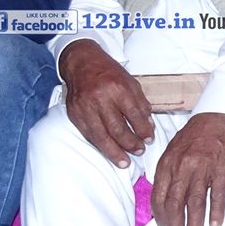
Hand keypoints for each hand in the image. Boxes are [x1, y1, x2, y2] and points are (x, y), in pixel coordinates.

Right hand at [59, 38, 154, 168]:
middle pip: (117, 128)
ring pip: (101, 136)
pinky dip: (99, 145)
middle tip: (139, 151)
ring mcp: (85, 108)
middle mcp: (101, 99)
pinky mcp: (74, 115)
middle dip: (130, 144)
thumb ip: (140, 103)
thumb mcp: (131, 82)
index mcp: (119, 88)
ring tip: (124, 162)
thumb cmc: (109, 73)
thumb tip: (148, 125)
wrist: (81, 64)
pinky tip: (108, 152)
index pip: (134, 114)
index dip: (143, 130)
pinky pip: (89, 135)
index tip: (149, 139)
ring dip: (114, 152)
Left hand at [150, 112, 224, 225]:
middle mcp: (182, 168)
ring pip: (195, 202)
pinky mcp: (222, 169)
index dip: (160, 216)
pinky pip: (218, 194)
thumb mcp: (172, 151)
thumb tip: (161, 200)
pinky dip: (216, 211)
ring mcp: (203, 169)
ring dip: (194, 224)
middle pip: (175, 203)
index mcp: (167, 165)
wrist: (218, 117)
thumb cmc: (194, 136)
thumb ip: (166, 174)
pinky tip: (215, 224)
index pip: (159, 197)